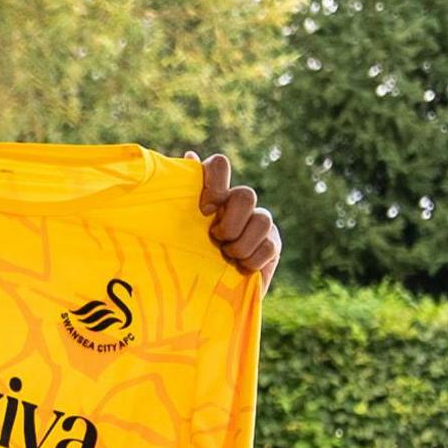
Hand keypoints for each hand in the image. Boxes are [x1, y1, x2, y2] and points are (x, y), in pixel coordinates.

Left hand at [185, 151, 277, 291]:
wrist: (205, 292)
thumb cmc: (185, 257)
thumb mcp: (176, 227)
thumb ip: (181, 194)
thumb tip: (190, 154)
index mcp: (212, 194)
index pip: (219, 166)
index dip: (216, 180)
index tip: (204, 208)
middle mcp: (236, 203)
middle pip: (246, 194)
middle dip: (231, 222)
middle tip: (216, 239)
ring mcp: (257, 222)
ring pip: (262, 220)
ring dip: (240, 244)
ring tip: (227, 257)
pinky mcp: (271, 244)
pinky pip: (270, 245)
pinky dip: (252, 260)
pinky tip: (240, 268)